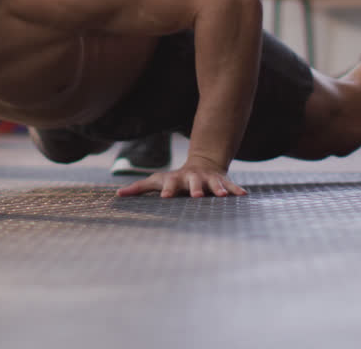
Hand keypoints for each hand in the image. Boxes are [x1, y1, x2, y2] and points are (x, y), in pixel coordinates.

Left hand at [116, 156, 246, 197]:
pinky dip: (236, 190)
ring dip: (218, 189)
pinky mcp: (222, 182)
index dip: (168, 190)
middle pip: (193, 183)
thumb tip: (117, 194)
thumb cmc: (174, 179)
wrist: (202, 163)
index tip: (165, 197)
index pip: (170, 184)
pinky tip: (243, 196)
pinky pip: (230, 186)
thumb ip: (139, 188)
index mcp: (177, 180)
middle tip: (195, 196)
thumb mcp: (156, 180)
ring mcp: (208, 180)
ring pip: (213, 184)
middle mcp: (193, 179)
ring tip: (222, 196)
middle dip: (195, 188)